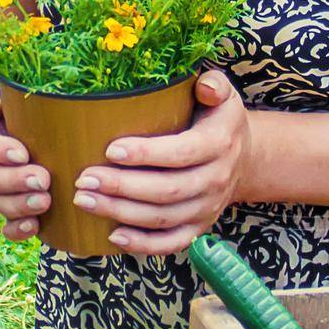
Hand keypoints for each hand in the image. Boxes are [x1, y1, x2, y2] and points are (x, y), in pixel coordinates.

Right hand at [0, 82, 49, 241]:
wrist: (41, 130)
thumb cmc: (29, 110)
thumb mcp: (15, 97)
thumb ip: (1, 96)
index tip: (23, 152)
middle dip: (15, 181)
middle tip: (43, 178)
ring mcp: (1, 191)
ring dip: (20, 205)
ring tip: (45, 201)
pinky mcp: (16, 211)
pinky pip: (8, 227)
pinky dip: (18, 230)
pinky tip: (35, 226)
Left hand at [72, 69, 253, 256]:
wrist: (244, 158)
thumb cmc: (218, 119)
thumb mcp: (223, 95)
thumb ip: (213, 84)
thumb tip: (204, 85)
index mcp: (220, 143)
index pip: (182, 152)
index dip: (146, 154)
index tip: (110, 150)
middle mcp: (216, 179)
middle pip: (168, 190)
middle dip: (122, 187)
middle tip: (84, 179)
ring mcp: (208, 208)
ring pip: (164, 218)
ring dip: (122, 213)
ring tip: (84, 200)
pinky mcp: (199, 228)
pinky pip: (171, 243)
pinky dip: (143, 244)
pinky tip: (113, 236)